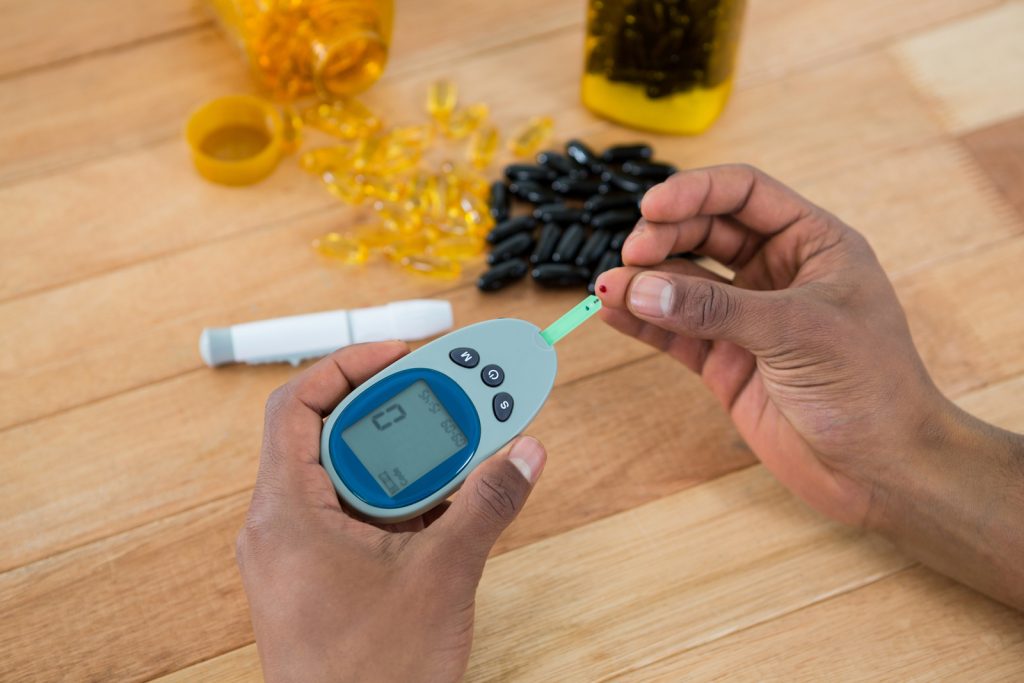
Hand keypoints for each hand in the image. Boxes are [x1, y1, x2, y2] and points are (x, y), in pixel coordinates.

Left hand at [236, 342, 546, 682]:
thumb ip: (486, 504)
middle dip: (395, 413)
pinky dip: (398, 502)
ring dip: (403, 461)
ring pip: (347, 480)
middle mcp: (280, 529)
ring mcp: (297, 557)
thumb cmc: (373, 678)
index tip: (403, 355)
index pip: (297, 407)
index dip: (348, 366)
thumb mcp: (442, 576)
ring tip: (458, 448)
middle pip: (330, 437)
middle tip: (449, 398)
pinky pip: (354, 518)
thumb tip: (525, 451)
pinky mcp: (318, 579)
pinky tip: (446, 504)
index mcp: (285, 515)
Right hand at [595, 164, 1023, 608]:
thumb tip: (642, 288)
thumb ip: (716, 309)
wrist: (880, 471)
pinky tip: (613, 314)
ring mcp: (746, 317)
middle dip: (664, 237)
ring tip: (609, 289)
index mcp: (812, 243)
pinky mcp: (724, 361)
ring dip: (645, 282)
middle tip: (632, 255)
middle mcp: (776, 272)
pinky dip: (642, 322)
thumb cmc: (868, 387)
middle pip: (705, 232)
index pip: (744, 194)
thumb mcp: (797, 332)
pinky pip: (674, 331)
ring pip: (683, 282)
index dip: (696, 192)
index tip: (651, 208)